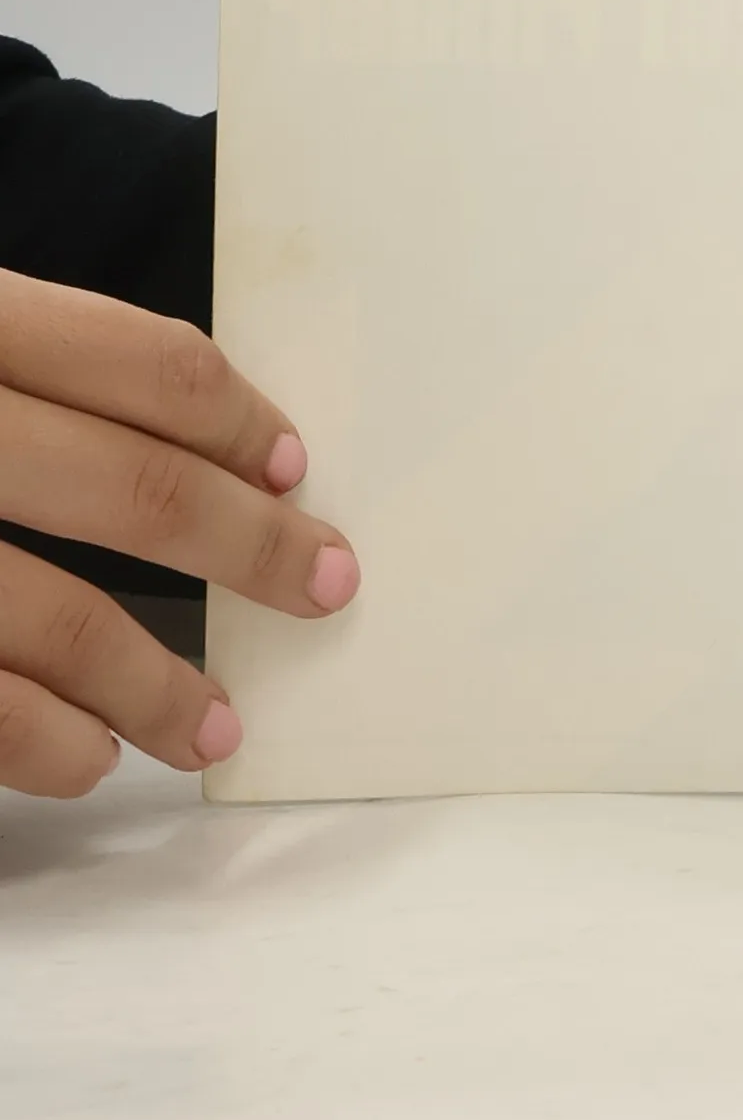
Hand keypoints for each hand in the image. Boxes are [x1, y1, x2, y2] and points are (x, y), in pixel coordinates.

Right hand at [0, 271, 358, 796]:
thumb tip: (203, 447)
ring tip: (217, 722)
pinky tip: (92, 755)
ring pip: (58, 616)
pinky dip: (48, 739)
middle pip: (133, 487)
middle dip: (251, 546)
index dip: (236, 420)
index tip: (294, 468)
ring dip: (153, 686)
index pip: (144, 363)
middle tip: (329, 582)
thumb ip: (37, 373)